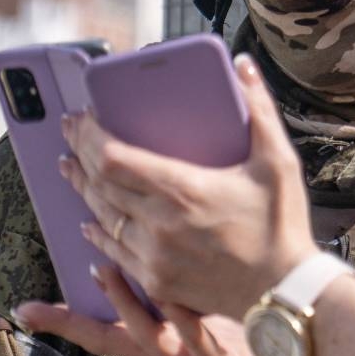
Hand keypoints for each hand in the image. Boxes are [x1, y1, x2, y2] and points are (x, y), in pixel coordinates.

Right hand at [14, 265, 339, 355]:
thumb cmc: (252, 334)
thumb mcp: (208, 313)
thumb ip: (183, 284)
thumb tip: (163, 235)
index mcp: (160, 343)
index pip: (103, 331)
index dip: (65, 320)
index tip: (25, 310)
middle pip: (111, 338)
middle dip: (73, 319)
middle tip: (44, 293)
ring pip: (148, 334)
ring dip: (124, 301)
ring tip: (103, 268)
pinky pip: (197, 339)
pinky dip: (182, 318)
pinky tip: (174, 296)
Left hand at [59, 53, 319, 317]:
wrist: (284, 291)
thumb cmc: (282, 225)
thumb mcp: (278, 161)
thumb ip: (260, 109)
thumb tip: (244, 64)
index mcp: (184, 189)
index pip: (112, 158)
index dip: (88, 135)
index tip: (80, 118)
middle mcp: (160, 223)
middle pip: (99, 184)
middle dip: (79, 153)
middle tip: (70, 133)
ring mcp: (154, 256)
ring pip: (101, 217)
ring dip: (82, 189)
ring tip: (71, 167)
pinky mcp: (157, 280)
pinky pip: (114, 253)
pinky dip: (98, 232)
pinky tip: (89, 222)